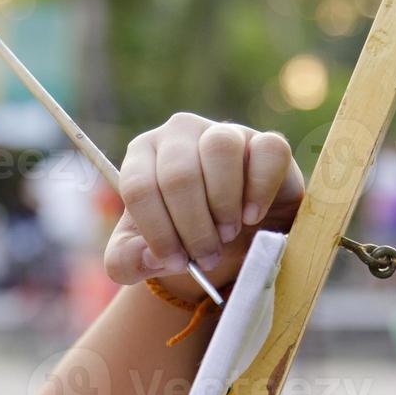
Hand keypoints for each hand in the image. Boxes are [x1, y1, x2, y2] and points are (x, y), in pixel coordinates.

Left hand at [104, 112, 302, 301]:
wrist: (229, 237)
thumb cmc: (180, 239)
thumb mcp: (144, 256)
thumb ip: (128, 262)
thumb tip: (149, 256)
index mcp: (141, 155)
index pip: (139, 187)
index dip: (158, 232)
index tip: (176, 262)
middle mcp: (178, 133)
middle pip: (179, 176)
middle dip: (193, 228)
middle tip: (206, 255)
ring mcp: (223, 131)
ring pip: (219, 149)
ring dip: (223, 205)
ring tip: (227, 233)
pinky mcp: (266, 140)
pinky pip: (267, 152)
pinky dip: (260, 190)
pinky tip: (252, 216)